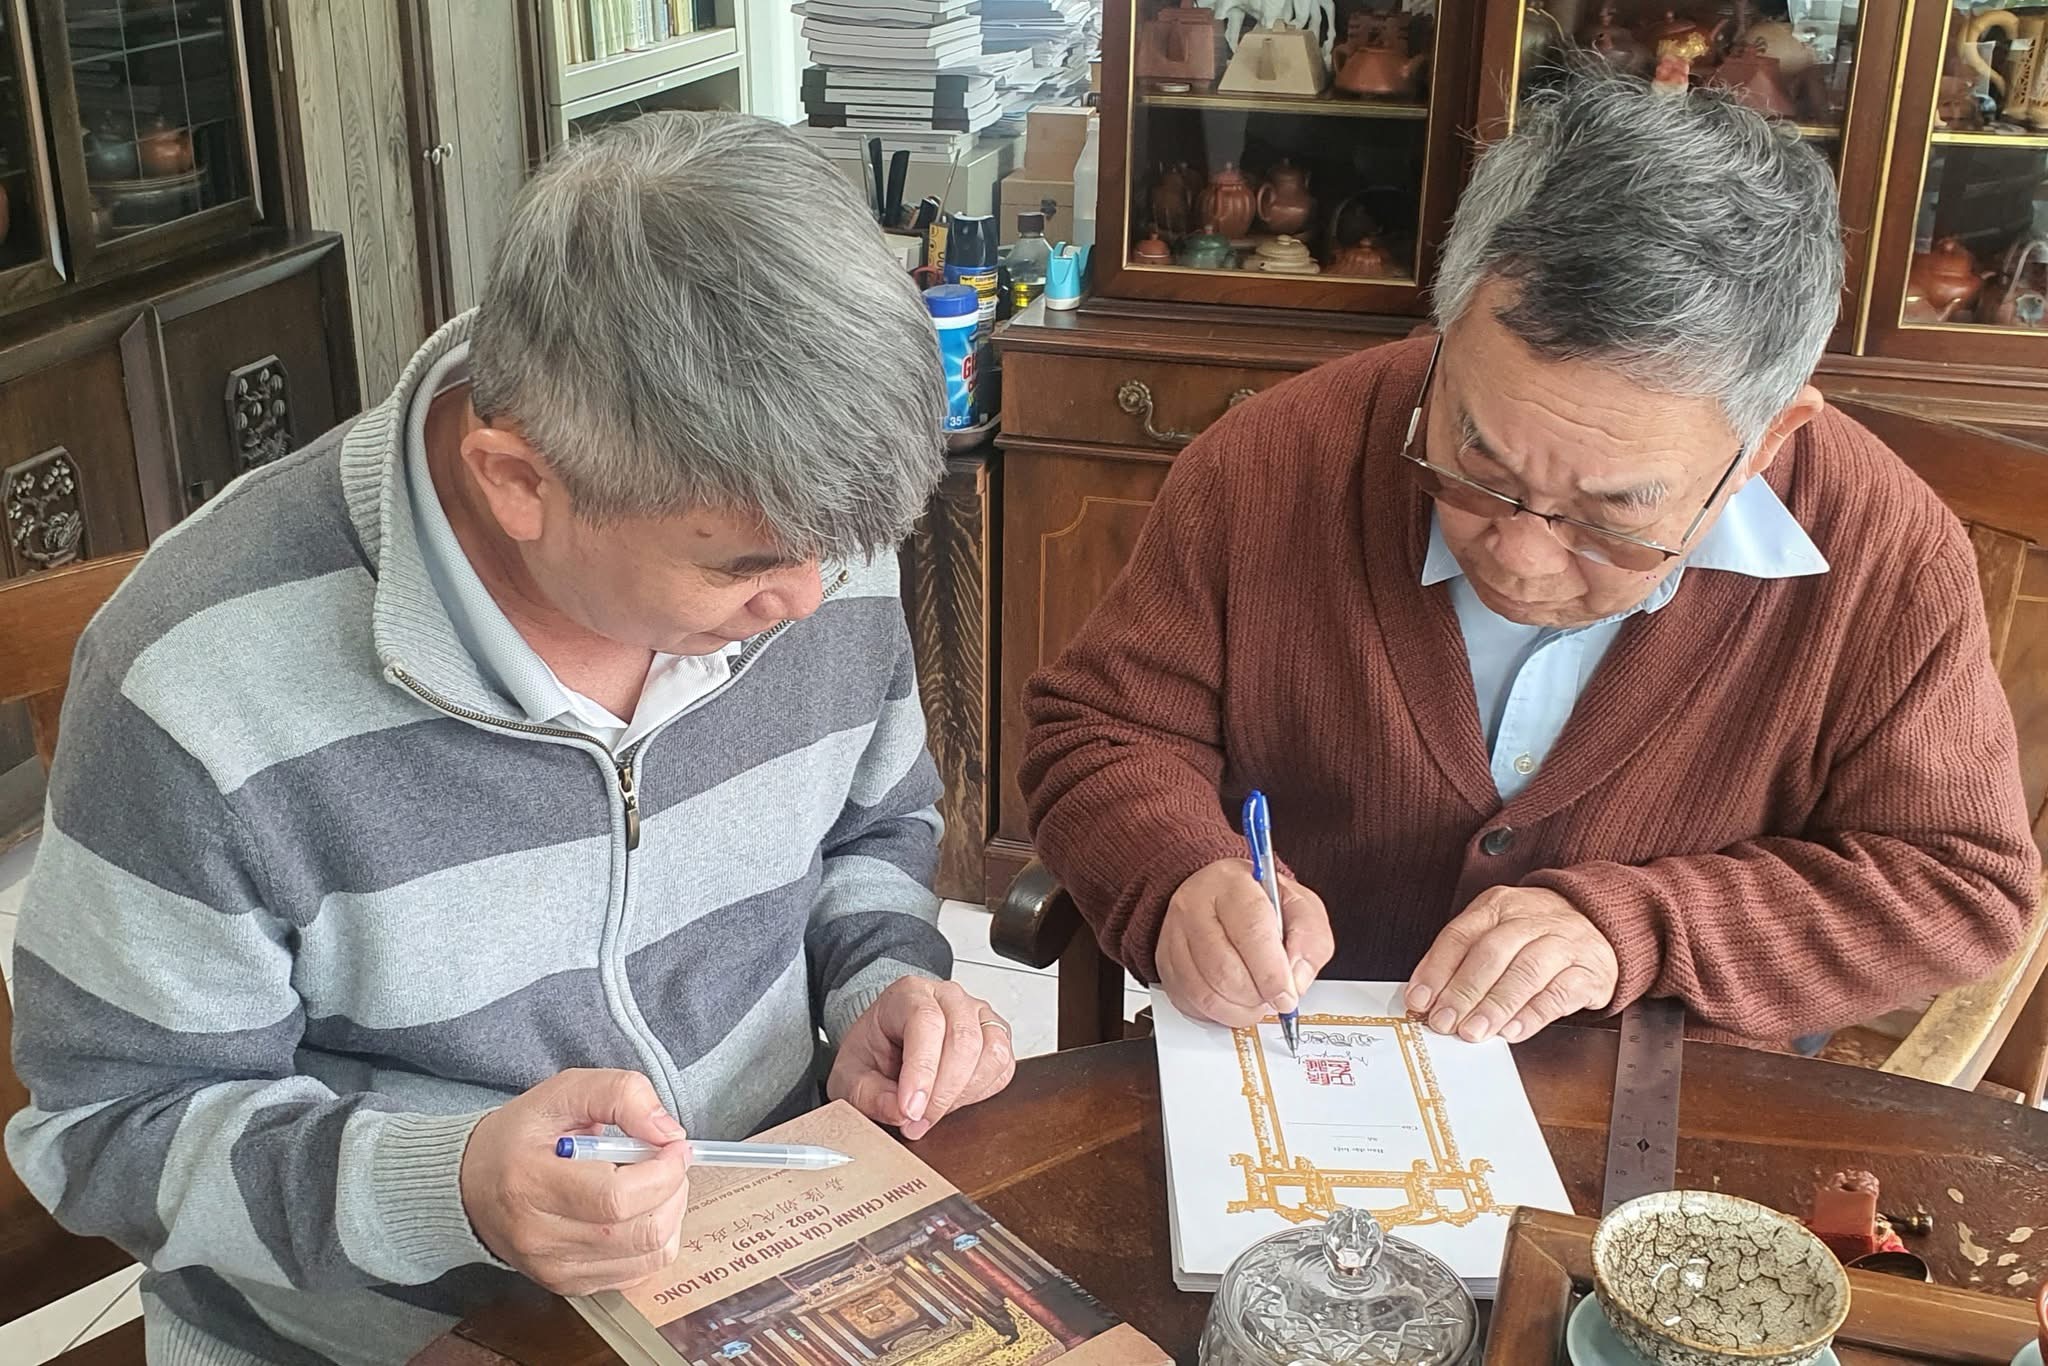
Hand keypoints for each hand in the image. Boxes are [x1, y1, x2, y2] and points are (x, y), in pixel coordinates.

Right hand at [460, 1069, 691, 1295]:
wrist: (472, 1184)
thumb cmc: (520, 1136)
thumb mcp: (565, 1092)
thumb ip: (621, 1095)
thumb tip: (668, 1132)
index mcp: (530, 1183)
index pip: (616, 1198)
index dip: (663, 1172)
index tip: (675, 1146)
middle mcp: (539, 1237)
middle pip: (640, 1231)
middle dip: (673, 1190)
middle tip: (667, 1162)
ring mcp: (554, 1269)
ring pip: (649, 1256)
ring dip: (670, 1215)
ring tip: (653, 1184)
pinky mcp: (569, 1285)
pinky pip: (638, 1272)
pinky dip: (655, 1241)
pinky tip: (638, 1211)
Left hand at [828, 977, 1015, 1140]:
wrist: (889, 1041)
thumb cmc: (874, 1051)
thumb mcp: (850, 1075)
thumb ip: (868, 1095)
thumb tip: (901, 1112)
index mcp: (909, 994)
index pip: (926, 1023)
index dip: (921, 1070)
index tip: (910, 1109)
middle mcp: (949, 997)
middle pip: (963, 1040)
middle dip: (943, 1092)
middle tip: (918, 1122)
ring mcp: (978, 1014)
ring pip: (991, 1053)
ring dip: (964, 1093)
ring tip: (934, 1110)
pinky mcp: (996, 1035)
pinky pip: (1003, 1067)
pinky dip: (981, 1093)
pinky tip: (954, 1099)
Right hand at [1156, 858, 1334, 1027]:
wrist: (1220, 895)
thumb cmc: (1261, 902)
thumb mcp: (1301, 908)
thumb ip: (1309, 942)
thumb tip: (1295, 982)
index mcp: (1232, 884)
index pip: (1251, 931)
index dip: (1271, 973)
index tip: (1287, 997)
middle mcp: (1194, 906)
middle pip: (1223, 968)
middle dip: (1257, 996)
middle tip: (1274, 997)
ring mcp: (1174, 936)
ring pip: (1205, 992)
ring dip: (1239, 1010)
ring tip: (1257, 999)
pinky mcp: (1164, 963)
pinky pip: (1190, 1004)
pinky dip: (1219, 1013)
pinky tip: (1234, 1000)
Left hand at [1404, 885, 1617, 1043]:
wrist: (1601, 923)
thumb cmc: (1536, 934)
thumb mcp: (1498, 929)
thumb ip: (1465, 958)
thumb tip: (1428, 997)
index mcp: (1499, 906)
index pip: (1461, 935)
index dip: (1436, 969)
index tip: (1419, 1000)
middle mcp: (1531, 920)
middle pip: (1491, 953)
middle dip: (1463, 991)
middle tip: (1444, 1021)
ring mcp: (1563, 943)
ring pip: (1525, 973)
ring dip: (1494, 1006)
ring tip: (1473, 1031)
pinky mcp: (1589, 970)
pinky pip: (1559, 993)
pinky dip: (1532, 1014)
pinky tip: (1512, 1031)